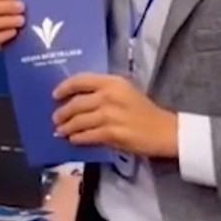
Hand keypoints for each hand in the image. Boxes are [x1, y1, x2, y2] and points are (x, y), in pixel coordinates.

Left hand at [52, 73, 177, 158]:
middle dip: (63, 112)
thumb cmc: (144, 109)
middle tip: (56, 118)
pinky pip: (88, 135)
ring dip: (67, 127)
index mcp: (112, 82)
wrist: (165, 130)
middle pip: (77, 103)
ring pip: (79, 121)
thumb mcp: (124, 90)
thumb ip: (103, 90)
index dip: (65, 87)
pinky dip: (78, 138)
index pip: (81, 80)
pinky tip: (73, 139)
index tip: (55, 94)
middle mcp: (109, 96)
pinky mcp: (112, 134)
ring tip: (60, 130)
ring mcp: (110, 115)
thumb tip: (77, 98)